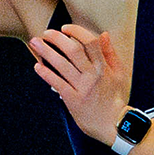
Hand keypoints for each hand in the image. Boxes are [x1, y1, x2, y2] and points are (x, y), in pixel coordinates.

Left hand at [29, 25, 128, 143]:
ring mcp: (82, 88)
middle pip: (73, 50)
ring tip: (34, 43)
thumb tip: (104, 34)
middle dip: (57, 38)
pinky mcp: (73, 100)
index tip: (65, 28)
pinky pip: (57, 84)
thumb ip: (110, 53)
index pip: (90, 42)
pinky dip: (46, 74)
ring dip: (46, 52)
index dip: (76, 31)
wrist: (115, 126)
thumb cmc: (117, 99)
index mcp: (104, 67)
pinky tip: (37, 66)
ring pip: (62, 65)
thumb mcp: (119, 74)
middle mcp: (92, 75)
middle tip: (45, 32)